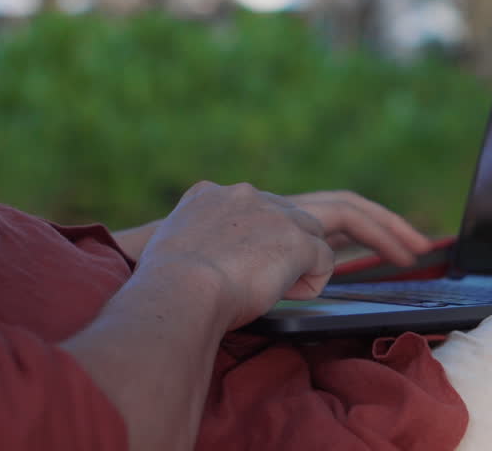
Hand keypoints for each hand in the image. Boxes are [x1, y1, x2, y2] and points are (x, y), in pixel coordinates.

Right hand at [114, 191, 432, 266]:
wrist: (174, 290)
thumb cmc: (164, 292)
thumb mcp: (180, 263)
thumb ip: (210, 257)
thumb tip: (227, 280)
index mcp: (214, 197)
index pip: (278, 207)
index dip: (314, 224)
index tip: (337, 240)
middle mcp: (249, 196)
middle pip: (327, 201)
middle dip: (374, 219)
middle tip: (409, 239)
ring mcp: (274, 211)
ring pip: (342, 217)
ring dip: (383, 234)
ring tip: (416, 250)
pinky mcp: (295, 235)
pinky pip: (320, 265)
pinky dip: (310, 283)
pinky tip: (291, 293)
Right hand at [137, 181, 334, 331]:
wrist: (179, 289)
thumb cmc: (167, 283)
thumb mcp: (170, 246)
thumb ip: (193, 240)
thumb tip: (201, 261)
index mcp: (208, 194)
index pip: (245, 205)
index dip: (250, 235)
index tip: (239, 261)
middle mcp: (243, 196)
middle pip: (283, 214)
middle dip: (283, 244)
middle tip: (263, 277)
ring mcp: (273, 215)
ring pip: (309, 233)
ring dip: (299, 262)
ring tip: (275, 290)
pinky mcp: (296, 241)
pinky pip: (323, 260)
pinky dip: (311, 283)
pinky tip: (286, 296)